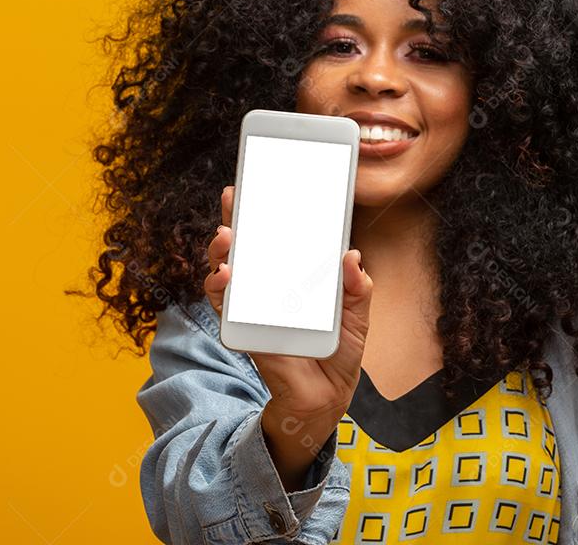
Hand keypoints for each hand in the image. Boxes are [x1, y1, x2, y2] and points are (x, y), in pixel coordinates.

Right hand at [205, 185, 372, 422]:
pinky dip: (220, 290)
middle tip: (231, 198)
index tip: (254, 183)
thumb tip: (351, 256)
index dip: (263, 210)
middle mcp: (267, 286)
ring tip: (225, 237)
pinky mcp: (244, 331)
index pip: (274, 236)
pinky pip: (225, 307)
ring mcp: (252, 307)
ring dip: (220, 252)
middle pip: (243, 247)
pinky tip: (225, 276)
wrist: (329, 395)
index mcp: (294, 275)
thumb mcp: (358, 311)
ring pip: (225, 271)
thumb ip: (358, 285)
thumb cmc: (340, 347)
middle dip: (232, 220)